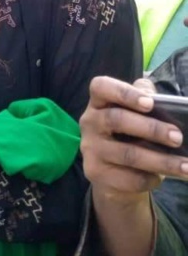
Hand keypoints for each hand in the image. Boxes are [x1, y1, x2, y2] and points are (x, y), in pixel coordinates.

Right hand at [80, 75, 187, 199]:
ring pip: (128, 154)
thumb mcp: (134, 115)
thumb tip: (156, 96)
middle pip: (117, 119)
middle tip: (177, 137)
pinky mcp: (96, 173)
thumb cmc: (129, 135)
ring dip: (162, 161)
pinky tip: (162, 178)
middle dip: (151, 129)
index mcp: (98, 102)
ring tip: (186, 166)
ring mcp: (90, 148)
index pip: (101, 87)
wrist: (112, 175)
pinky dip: (150, 178)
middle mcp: (89, 122)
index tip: (150, 103)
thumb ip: (144, 98)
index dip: (124, 92)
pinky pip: (129, 177)